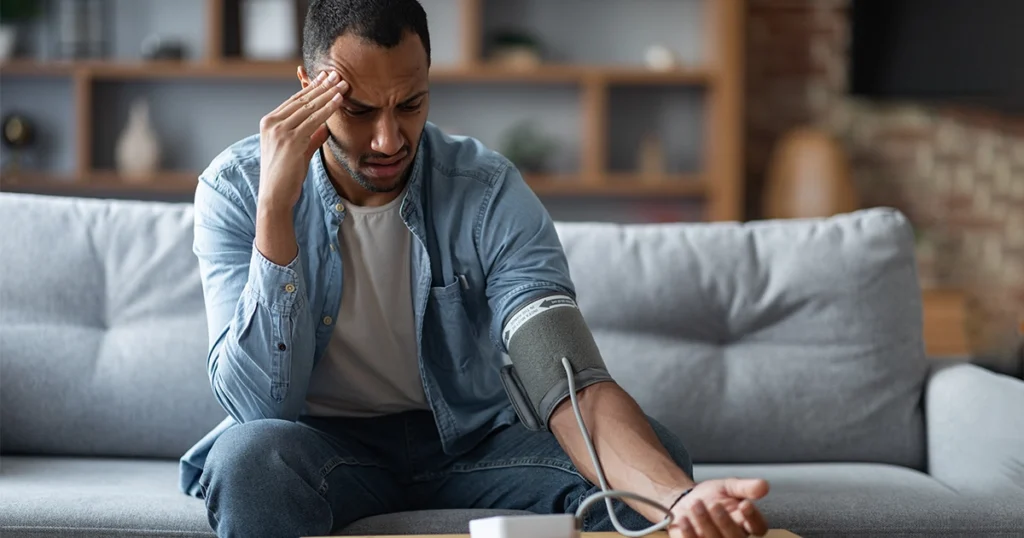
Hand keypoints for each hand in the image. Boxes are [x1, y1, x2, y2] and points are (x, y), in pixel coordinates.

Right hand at [258, 70, 347, 210]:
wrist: (275, 196)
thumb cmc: (286, 177)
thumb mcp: (298, 152)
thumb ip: (310, 138)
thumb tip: (325, 128)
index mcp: (269, 122)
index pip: (294, 100)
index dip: (312, 88)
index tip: (326, 78)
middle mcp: (271, 123)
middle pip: (302, 99)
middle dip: (321, 85)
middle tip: (338, 74)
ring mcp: (279, 130)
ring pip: (309, 107)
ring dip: (328, 93)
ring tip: (343, 83)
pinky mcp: (290, 140)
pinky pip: (314, 120)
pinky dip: (328, 109)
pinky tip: (339, 100)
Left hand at [668, 478, 769, 537]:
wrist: (686, 500)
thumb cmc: (711, 496)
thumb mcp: (729, 486)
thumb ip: (746, 487)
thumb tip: (763, 485)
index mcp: (746, 523)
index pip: (759, 527)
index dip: (753, 518)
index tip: (745, 504)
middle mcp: (734, 536)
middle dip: (725, 522)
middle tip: (715, 505)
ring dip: (705, 523)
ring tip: (696, 505)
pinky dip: (689, 532)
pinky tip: (684, 519)